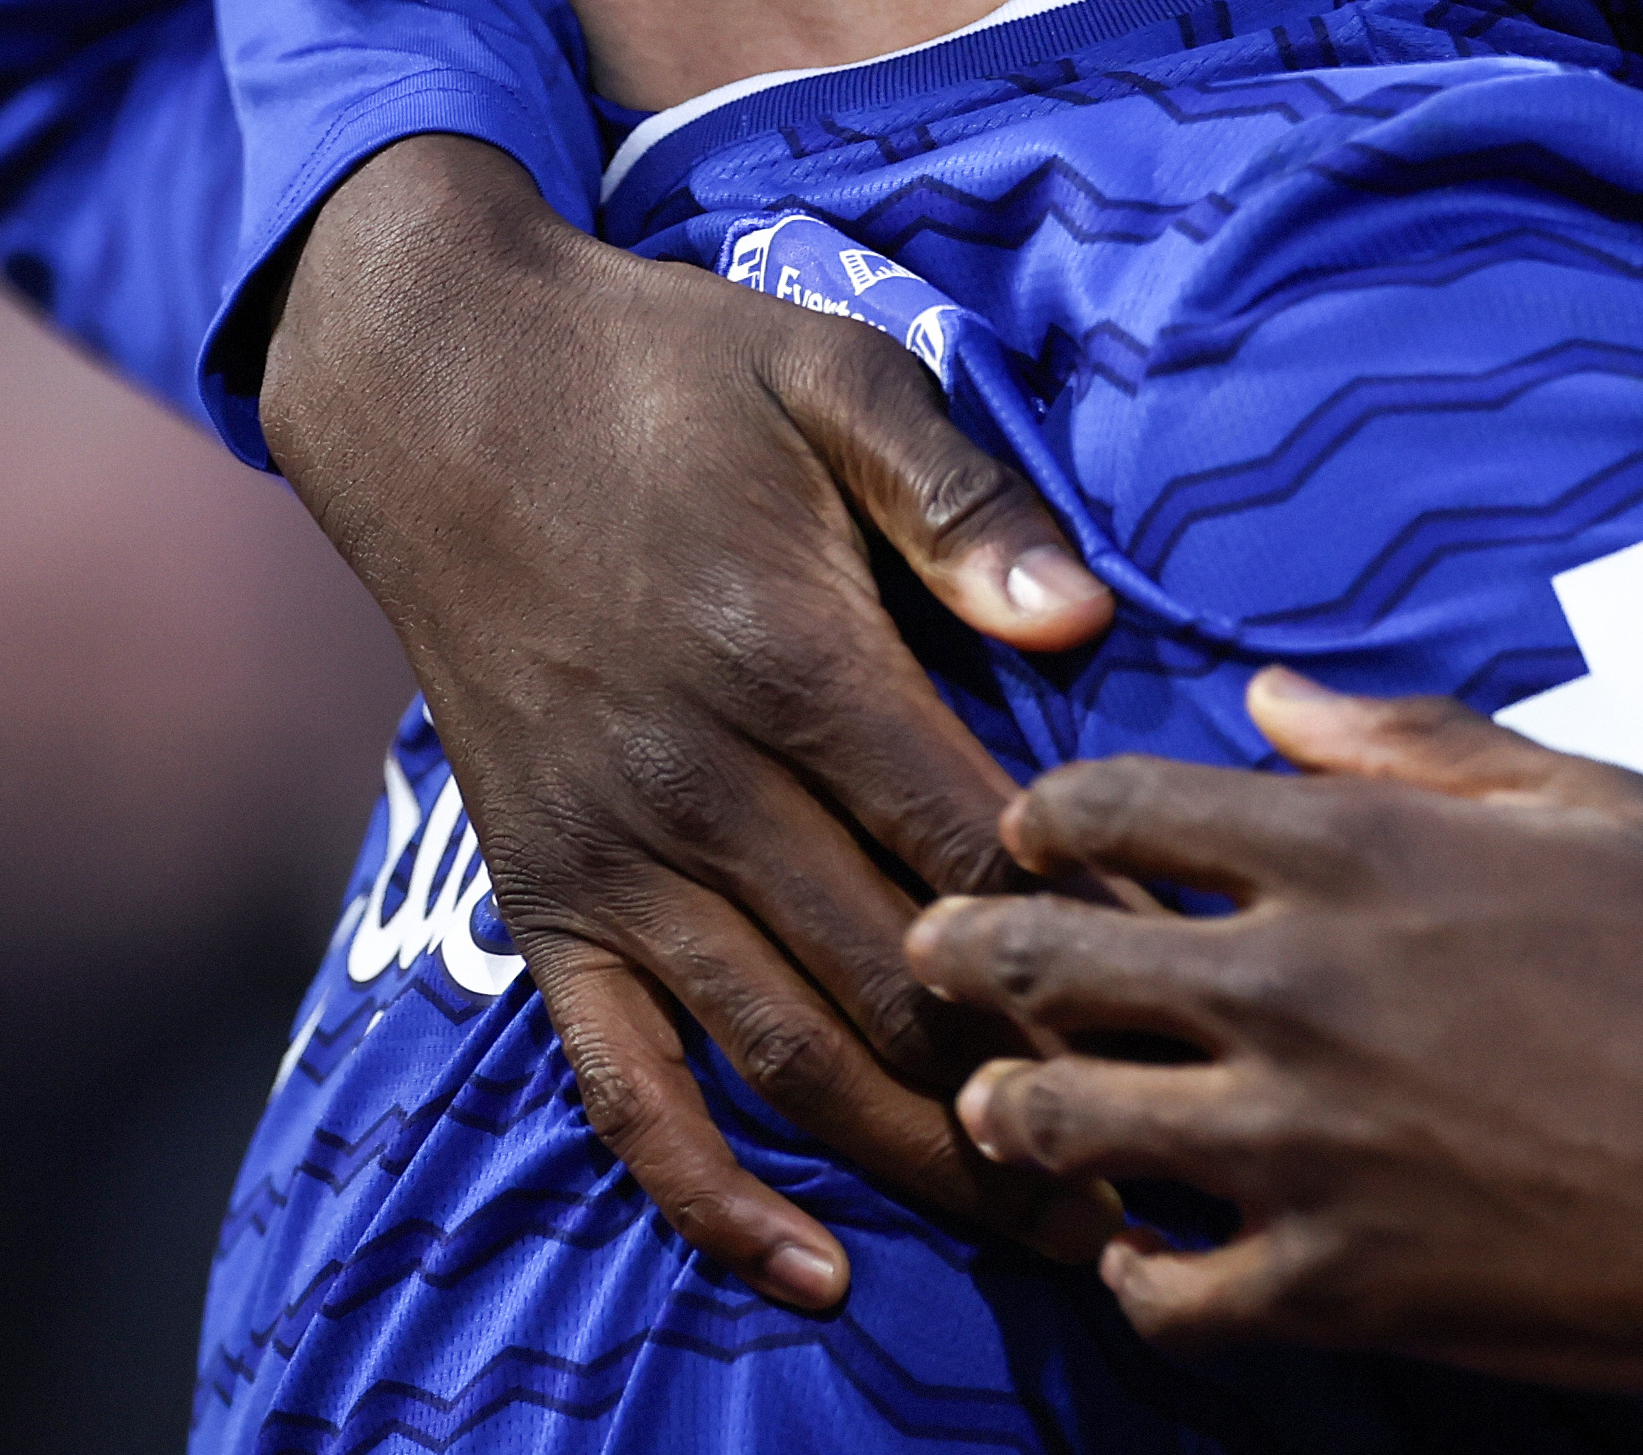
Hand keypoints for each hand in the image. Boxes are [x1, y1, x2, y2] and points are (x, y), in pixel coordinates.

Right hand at [257, 135, 1123, 1310]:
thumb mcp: (831, 376)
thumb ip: (958, 498)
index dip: (1097, 941)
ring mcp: (612, 859)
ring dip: (928, 1169)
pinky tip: (812, 1273)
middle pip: (901, 980)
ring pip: (789, 1058)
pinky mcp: (543, 901)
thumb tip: (1083, 621)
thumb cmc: (663, 369)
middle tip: (1183, 1171)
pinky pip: (622, 1084)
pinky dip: (711, 1196)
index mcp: (788, 655)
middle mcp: (696, 785)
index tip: (1208, 1013)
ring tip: (1062, 1246)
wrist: (434, 383)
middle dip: (1046, 1087)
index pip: (976, 848)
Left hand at [906, 670, 1642, 1402]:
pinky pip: (1156, 1293)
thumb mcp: (1596, 802)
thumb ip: (1415, 741)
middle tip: (944, 954)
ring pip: (1056, 1123)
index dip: (1045, 813)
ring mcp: (1295, 1146)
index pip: (1112, 803)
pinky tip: (1143, 1250)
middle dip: (967, 947)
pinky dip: (1131, 1273)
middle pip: (1038, 956)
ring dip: (1014, 1108)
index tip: (1030, 832)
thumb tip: (1266, 694)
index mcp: (1350, 853)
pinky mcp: (1327, 1286)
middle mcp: (1290, 988)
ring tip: (1007, 1105)